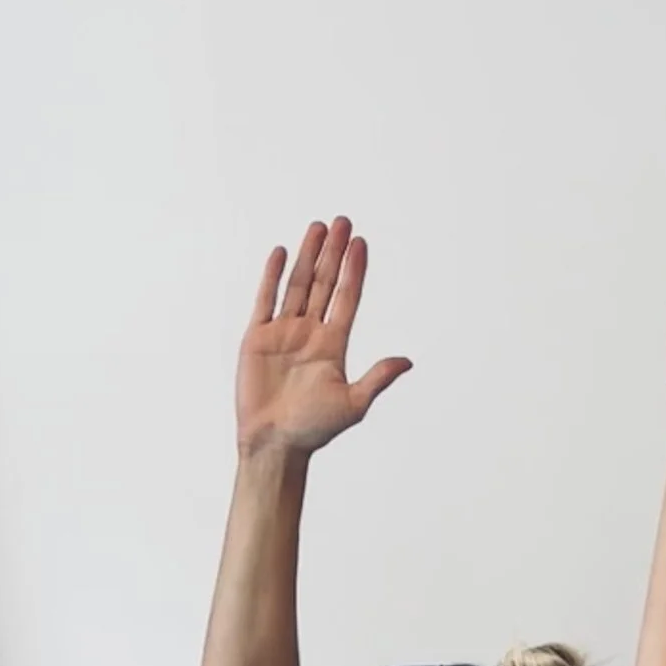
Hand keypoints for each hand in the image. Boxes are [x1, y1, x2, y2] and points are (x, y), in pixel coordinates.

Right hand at [235, 217, 411, 456]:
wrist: (273, 445)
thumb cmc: (313, 430)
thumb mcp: (353, 404)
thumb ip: (377, 378)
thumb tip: (407, 361)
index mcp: (333, 345)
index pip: (346, 298)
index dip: (354, 271)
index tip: (360, 243)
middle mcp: (310, 333)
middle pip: (324, 284)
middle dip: (333, 253)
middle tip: (342, 221)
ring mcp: (283, 333)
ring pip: (298, 285)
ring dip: (307, 256)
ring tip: (317, 227)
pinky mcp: (257, 338)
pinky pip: (265, 300)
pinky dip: (272, 277)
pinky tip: (282, 253)